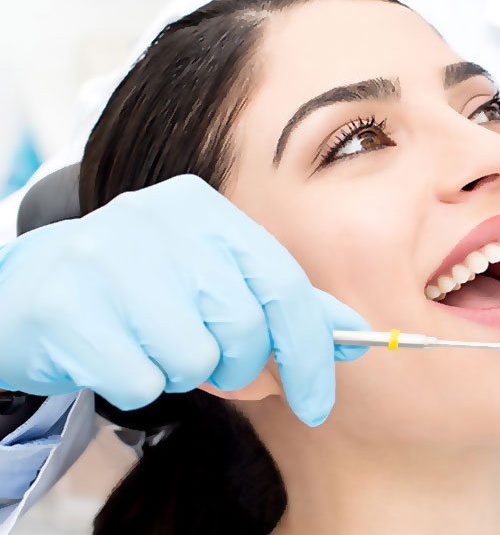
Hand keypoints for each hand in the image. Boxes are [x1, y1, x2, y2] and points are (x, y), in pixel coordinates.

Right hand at [0, 175, 367, 425]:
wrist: (33, 289)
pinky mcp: (68, 308)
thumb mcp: (216, 280)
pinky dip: (139, 384)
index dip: (310, 352)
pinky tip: (117, 353)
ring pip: (194, 359)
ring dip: (184, 373)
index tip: (317, 402)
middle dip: (240, 367)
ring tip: (154, 345)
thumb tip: (353, 339)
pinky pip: (142, 382)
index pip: (285, 284)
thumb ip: (282, 306)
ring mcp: (107, 260)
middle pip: (244, 327)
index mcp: (205, 209)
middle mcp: (159, 221)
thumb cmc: (144, 290)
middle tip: (213, 363)